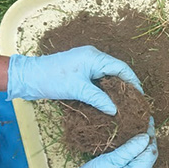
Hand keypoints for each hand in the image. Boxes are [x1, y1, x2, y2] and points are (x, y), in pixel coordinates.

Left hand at [7, 45, 142, 114]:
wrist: (29, 77)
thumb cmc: (52, 79)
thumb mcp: (78, 90)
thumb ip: (98, 99)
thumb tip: (115, 110)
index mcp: (95, 57)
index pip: (122, 68)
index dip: (133, 81)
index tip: (139, 95)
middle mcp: (93, 57)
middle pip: (116, 71)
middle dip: (125, 85)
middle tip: (133, 101)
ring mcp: (86, 63)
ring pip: (107, 75)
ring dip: (114, 88)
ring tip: (122, 103)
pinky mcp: (80, 70)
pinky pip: (98, 78)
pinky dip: (104, 88)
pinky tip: (107, 100)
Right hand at [49, 118, 156, 167]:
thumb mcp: (108, 161)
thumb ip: (128, 150)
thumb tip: (146, 137)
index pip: (151, 153)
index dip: (150, 135)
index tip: (147, 120)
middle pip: (149, 156)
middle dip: (147, 139)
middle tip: (143, 121)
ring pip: (143, 159)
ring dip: (142, 145)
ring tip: (138, 128)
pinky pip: (137, 164)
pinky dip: (136, 153)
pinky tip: (131, 143)